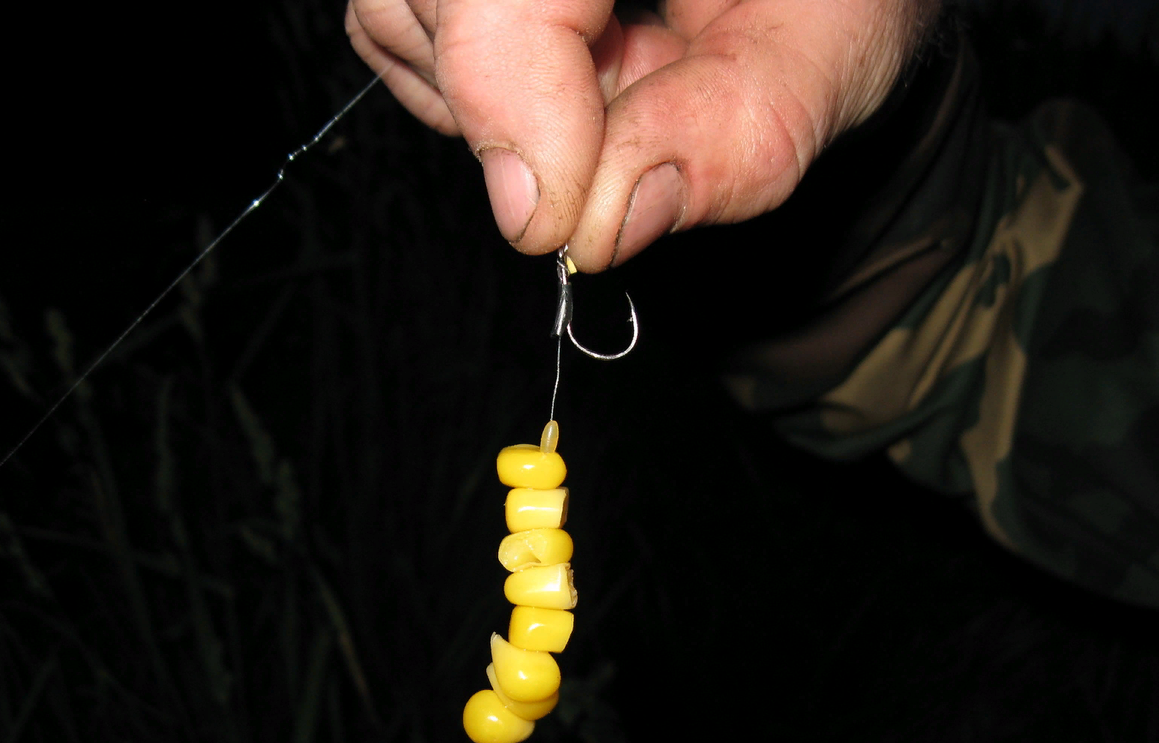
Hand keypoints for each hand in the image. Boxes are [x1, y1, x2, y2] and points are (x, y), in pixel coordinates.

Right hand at [346, 0, 938, 269]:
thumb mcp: (838, 41)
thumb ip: (737, 131)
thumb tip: (603, 225)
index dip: (504, 100)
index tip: (558, 221)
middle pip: (423, 0)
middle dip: (509, 106)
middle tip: (627, 128)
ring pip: (399, 20)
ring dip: (496, 102)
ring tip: (620, 80)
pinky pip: (407, 30)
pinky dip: (482, 90)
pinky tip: (577, 73)